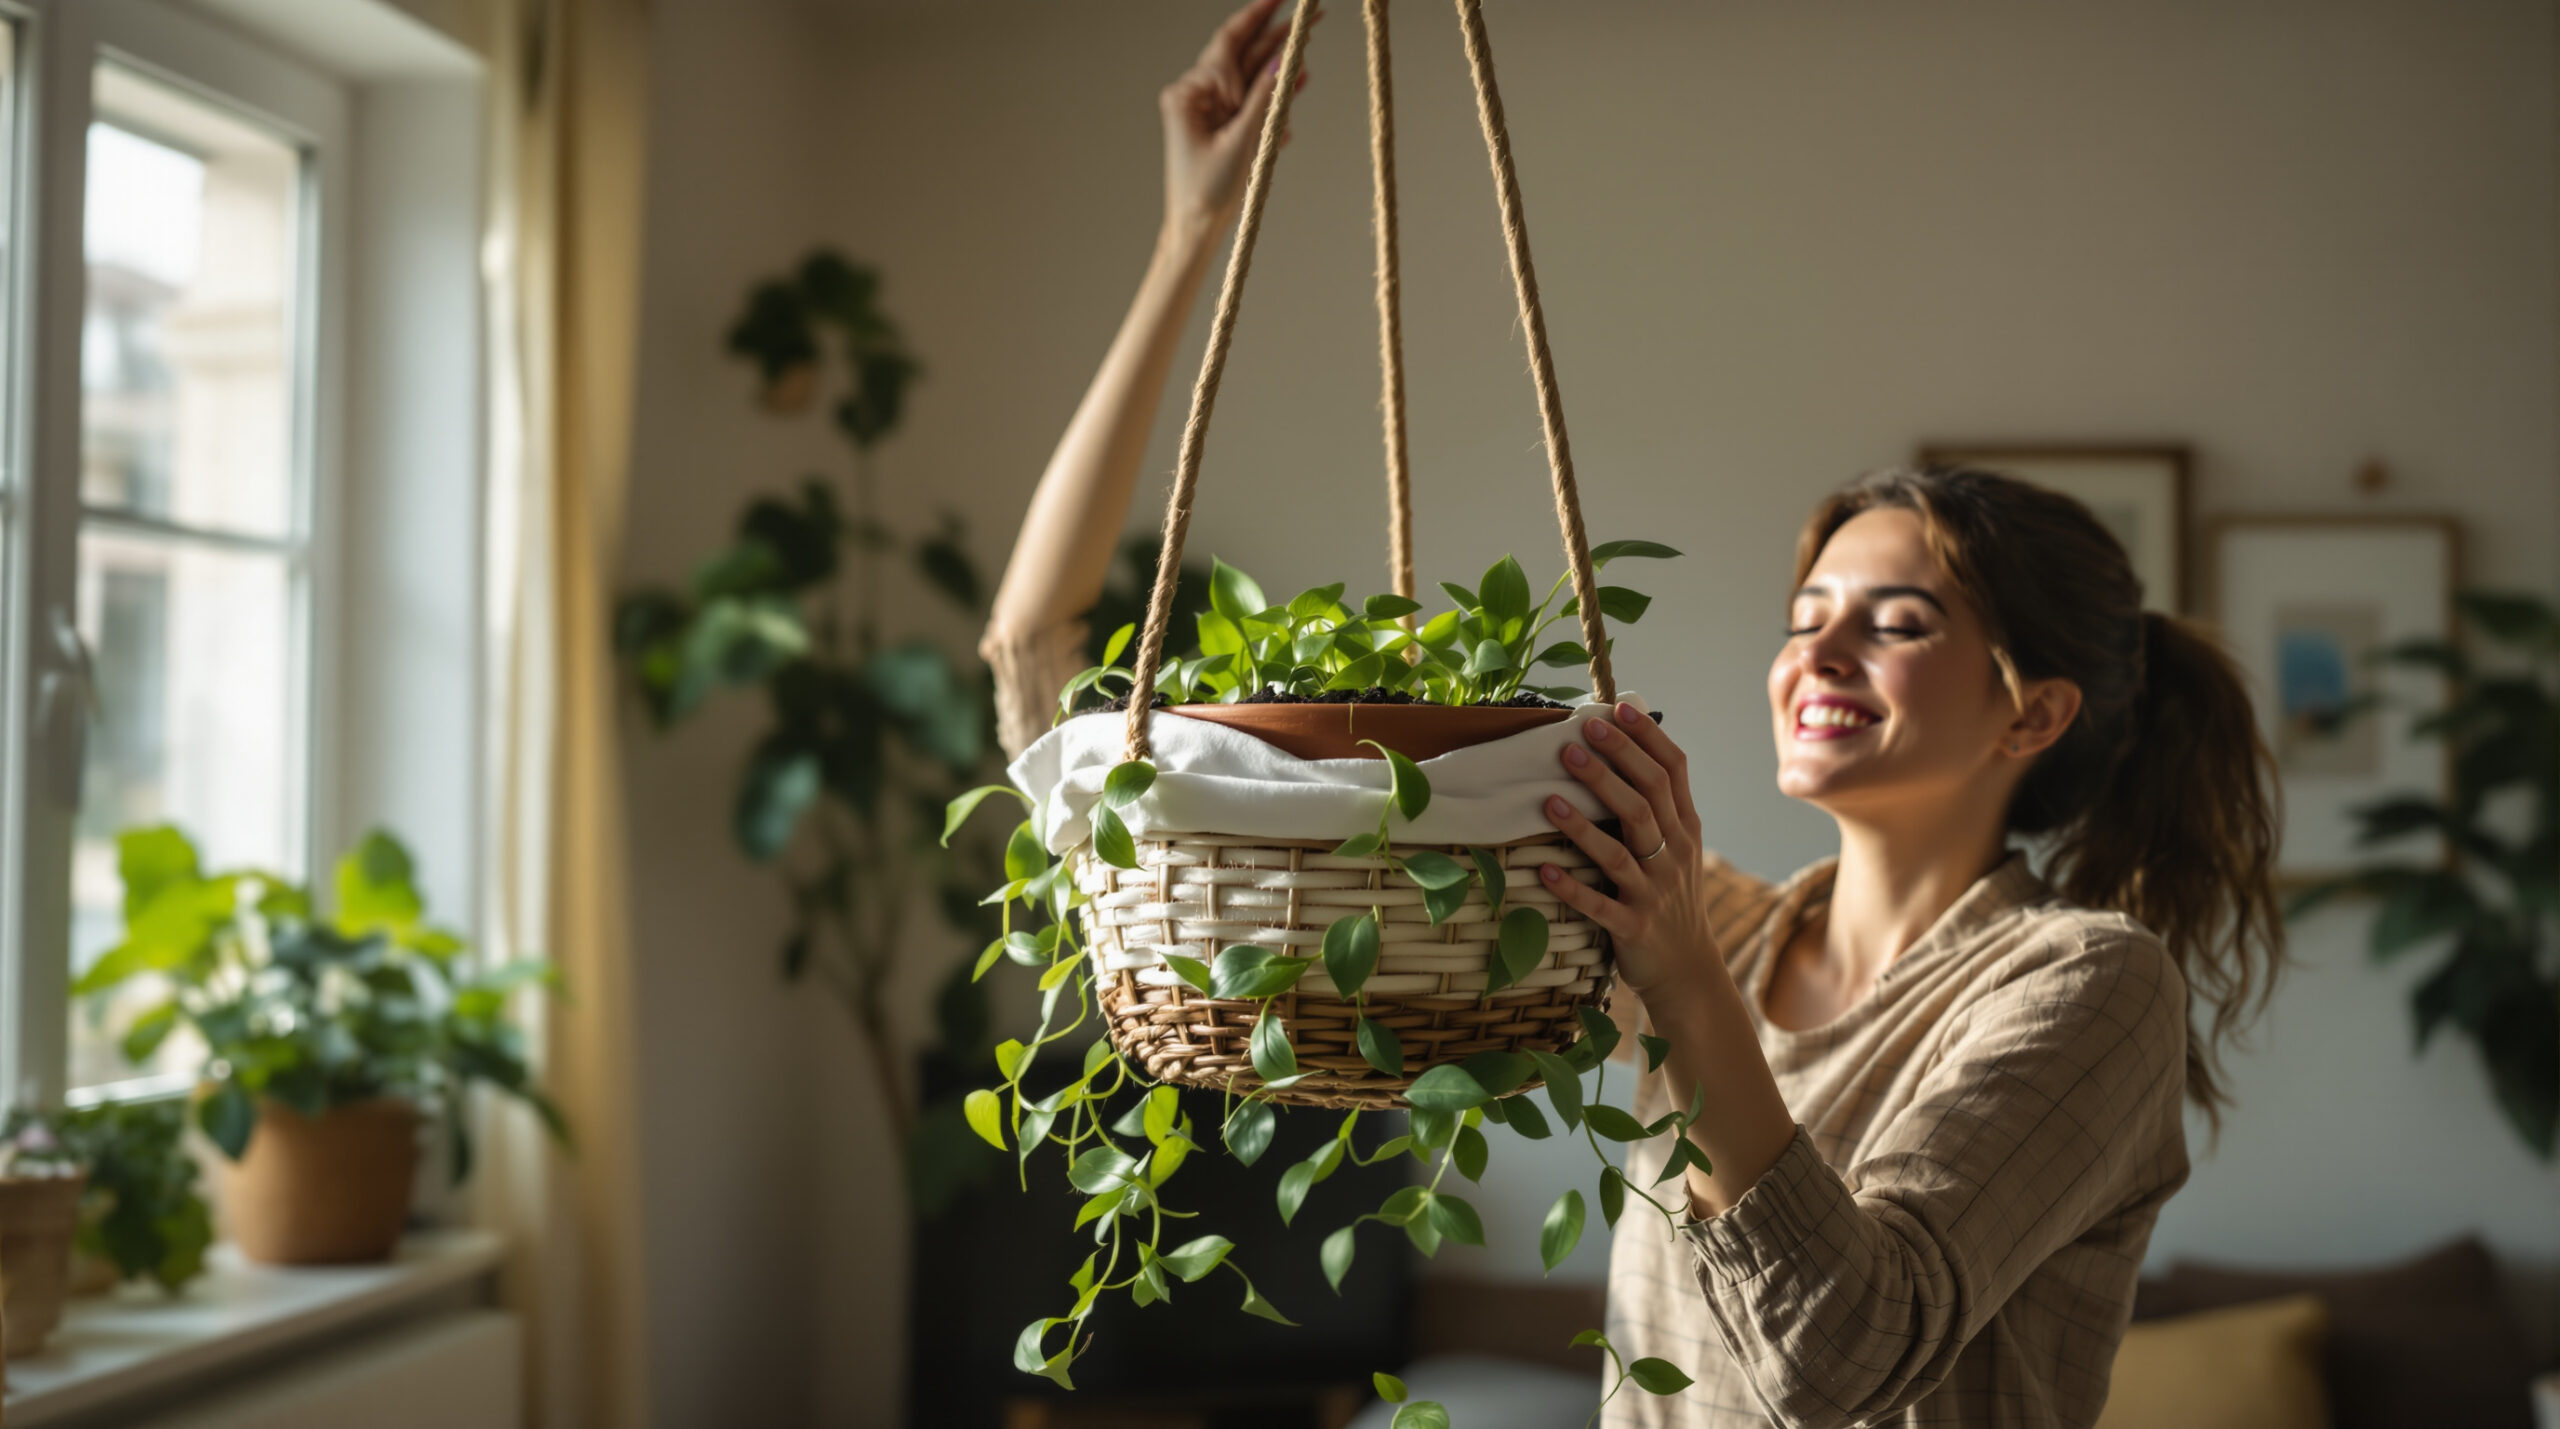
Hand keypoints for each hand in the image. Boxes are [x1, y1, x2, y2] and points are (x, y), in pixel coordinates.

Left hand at [1160, 0, 1318, 239]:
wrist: (1195, 231)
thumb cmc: (1206, 193)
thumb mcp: (1242, 143)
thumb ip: (1265, 99)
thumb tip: (1285, 61)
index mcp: (1189, 94)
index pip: (1229, 43)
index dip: (1258, 14)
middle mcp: (1197, 95)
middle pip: (1243, 54)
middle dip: (1277, 34)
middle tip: (1310, 14)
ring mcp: (1210, 110)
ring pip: (1252, 77)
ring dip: (1281, 64)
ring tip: (1309, 40)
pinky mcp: (1223, 126)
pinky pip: (1253, 103)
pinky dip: (1275, 97)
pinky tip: (1298, 82)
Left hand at [1537, 703, 1719, 995]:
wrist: (1687, 969)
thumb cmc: (1671, 896)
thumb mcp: (1679, 847)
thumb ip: (1659, 806)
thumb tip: (1626, 748)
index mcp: (1685, 829)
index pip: (1673, 772)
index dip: (1648, 738)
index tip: (1619, 707)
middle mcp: (1674, 855)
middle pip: (1646, 800)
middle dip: (1614, 765)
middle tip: (1578, 736)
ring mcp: (1654, 892)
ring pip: (1620, 850)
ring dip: (1584, 822)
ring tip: (1550, 797)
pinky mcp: (1633, 926)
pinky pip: (1600, 905)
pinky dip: (1573, 888)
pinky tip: (1544, 870)